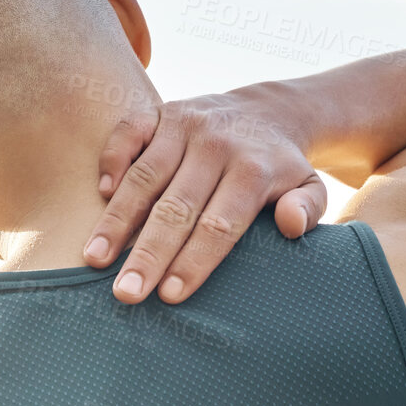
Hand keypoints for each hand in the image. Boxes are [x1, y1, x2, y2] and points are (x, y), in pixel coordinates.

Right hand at [81, 91, 326, 302]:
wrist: (267, 110)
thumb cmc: (280, 167)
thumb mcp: (310, 186)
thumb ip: (309, 209)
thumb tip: (291, 225)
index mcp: (253, 170)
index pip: (220, 224)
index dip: (194, 261)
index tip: (170, 295)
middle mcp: (216, 144)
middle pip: (176, 207)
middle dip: (148, 254)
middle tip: (125, 294)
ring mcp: (185, 123)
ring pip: (144, 176)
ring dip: (116, 219)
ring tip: (94, 259)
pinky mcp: (160, 110)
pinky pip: (128, 132)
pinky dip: (111, 160)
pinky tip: (101, 196)